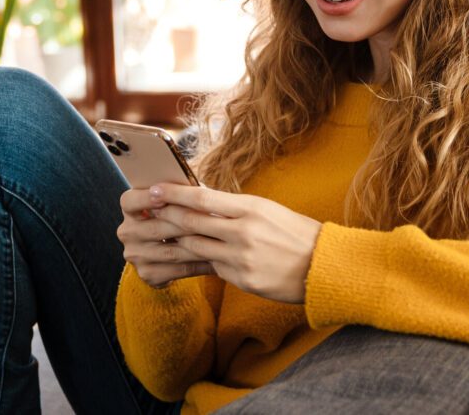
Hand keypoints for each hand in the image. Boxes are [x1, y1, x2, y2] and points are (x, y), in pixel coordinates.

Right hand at [117, 188, 215, 288]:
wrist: (168, 252)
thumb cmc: (176, 216)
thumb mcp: (174, 201)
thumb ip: (181, 194)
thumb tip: (200, 190)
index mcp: (130, 209)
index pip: (130, 202)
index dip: (145, 198)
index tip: (161, 196)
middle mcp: (128, 232)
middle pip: (158, 227)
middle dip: (187, 223)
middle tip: (213, 219)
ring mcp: (136, 255)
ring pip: (171, 251)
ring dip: (198, 245)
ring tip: (220, 240)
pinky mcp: (147, 274)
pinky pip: (179, 270)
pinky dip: (199, 264)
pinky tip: (216, 258)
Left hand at [148, 183, 323, 303]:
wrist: (323, 265)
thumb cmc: (295, 234)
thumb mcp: (267, 210)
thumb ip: (235, 207)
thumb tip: (202, 200)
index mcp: (250, 208)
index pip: (202, 197)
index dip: (173, 193)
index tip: (154, 190)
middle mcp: (243, 231)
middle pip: (191, 221)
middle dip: (165, 216)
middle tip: (145, 211)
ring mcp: (241, 257)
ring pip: (195, 246)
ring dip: (175, 241)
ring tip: (158, 235)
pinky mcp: (241, 279)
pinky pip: (211, 268)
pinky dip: (199, 260)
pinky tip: (187, 257)